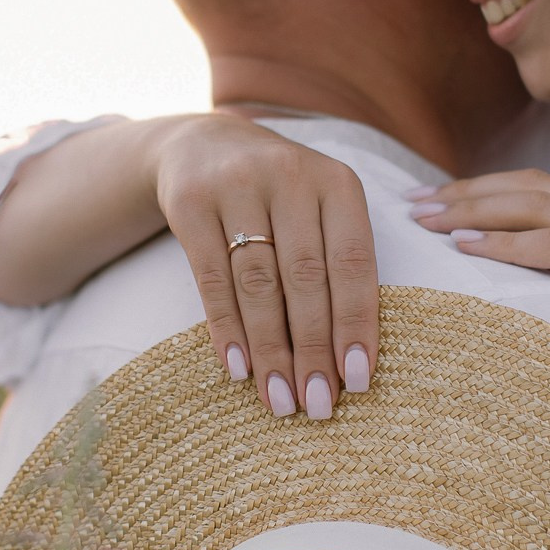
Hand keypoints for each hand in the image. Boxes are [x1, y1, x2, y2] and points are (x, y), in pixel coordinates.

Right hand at [153, 117, 379, 418]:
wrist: (204, 144)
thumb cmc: (280, 197)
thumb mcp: (320, 209)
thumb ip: (338, 265)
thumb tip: (349, 360)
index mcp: (337, 182)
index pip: (353, 262)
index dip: (357, 323)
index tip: (359, 380)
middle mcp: (290, 176)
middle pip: (306, 278)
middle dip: (313, 349)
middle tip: (318, 405)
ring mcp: (236, 185)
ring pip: (258, 283)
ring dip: (270, 349)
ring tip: (279, 399)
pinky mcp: (190, 202)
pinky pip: (211, 278)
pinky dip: (226, 328)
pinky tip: (238, 368)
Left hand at [405, 167, 549, 375]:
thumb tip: (507, 303)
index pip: (536, 189)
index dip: (478, 189)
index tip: (427, 201)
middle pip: (529, 187)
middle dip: (464, 190)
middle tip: (409, 202)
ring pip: (537, 205)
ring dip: (473, 208)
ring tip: (426, 220)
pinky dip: (507, 242)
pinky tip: (467, 247)